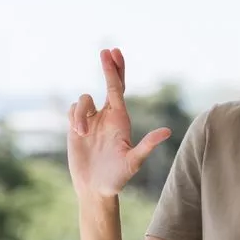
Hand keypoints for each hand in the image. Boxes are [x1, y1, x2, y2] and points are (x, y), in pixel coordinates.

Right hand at [67, 48, 170, 196]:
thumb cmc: (117, 178)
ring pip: (83, 100)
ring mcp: (91, 121)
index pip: (118, 89)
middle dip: (108, 67)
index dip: (115, 70)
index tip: (112, 53)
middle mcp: (107, 116)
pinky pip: (72, 110)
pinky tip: (78, 133)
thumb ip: (147, 145)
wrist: (95, 188)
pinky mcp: (76, 127)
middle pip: (109, 85)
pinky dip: (74, 117)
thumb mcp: (133, 161)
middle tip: (106, 51)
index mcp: (121, 119)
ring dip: (81, 114)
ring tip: (83, 134)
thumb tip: (167, 131)